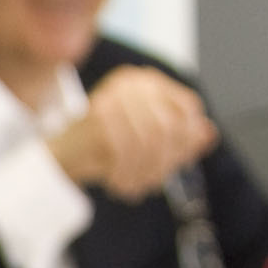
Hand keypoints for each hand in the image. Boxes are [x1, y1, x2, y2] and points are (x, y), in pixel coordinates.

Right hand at [48, 67, 217, 203]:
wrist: (58, 157)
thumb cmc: (104, 147)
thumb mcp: (148, 141)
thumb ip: (181, 136)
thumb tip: (209, 133)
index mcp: (146, 81)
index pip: (187, 108)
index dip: (187, 139)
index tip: (176, 162)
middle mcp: (130, 83)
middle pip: (171, 126)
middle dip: (165, 160)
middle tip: (153, 181)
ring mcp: (114, 97)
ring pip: (150, 142)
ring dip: (145, 172)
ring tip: (136, 186)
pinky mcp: (99, 117)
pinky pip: (127, 153)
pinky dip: (126, 175)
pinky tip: (119, 185)